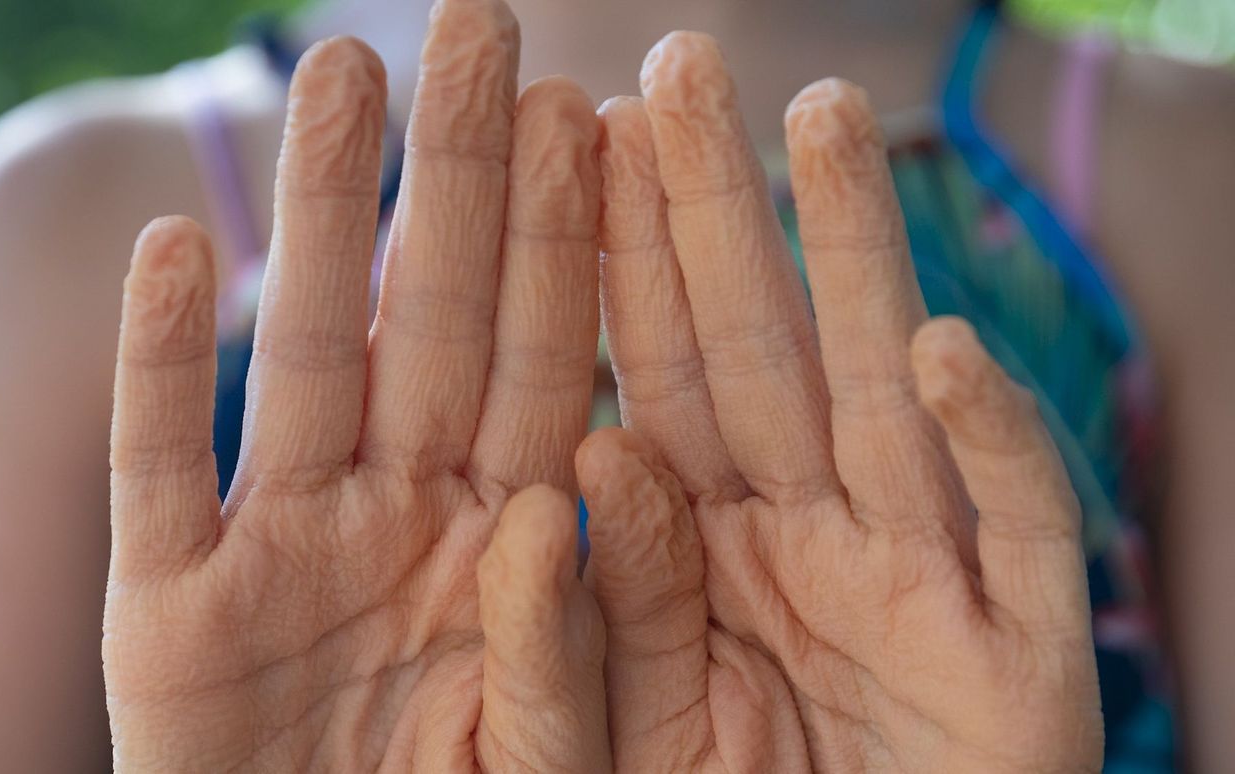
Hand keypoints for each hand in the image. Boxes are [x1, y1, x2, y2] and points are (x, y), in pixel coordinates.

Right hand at [102, 2, 610, 769]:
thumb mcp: (551, 762)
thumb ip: (565, 638)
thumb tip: (561, 497)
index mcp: (505, 541)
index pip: (547, 364)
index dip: (566, 238)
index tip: (592, 109)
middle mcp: (396, 520)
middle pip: (433, 327)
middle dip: (457, 179)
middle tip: (479, 26)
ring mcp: (279, 556)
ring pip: (305, 362)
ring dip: (322, 224)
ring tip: (342, 82)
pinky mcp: (163, 619)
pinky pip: (158, 474)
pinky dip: (157, 372)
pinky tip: (175, 250)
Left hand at [582, 33, 1102, 771]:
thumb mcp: (620, 736)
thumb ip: (608, 609)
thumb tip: (604, 456)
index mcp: (705, 555)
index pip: (656, 380)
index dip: (624, 257)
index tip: (583, 133)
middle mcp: (810, 543)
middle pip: (759, 353)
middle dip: (722, 211)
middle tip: (684, 66)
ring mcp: (921, 590)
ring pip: (885, 400)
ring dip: (858, 260)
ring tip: (820, 122)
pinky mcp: (1024, 663)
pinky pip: (1014, 533)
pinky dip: (988, 445)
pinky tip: (937, 346)